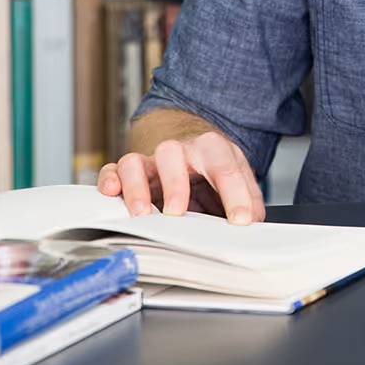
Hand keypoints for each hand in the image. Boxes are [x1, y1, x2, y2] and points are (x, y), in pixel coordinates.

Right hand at [97, 129, 264, 224]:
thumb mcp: (235, 175)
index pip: (225, 168)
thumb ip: (247, 198)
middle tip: (178, 214)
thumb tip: (256, 223)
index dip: (235, 194)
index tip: (241, 220)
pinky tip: (111, 193)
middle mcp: (178, 150)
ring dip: (137, 188)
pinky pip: (112, 170)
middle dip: (175, 184)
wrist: (187, 141)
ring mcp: (150, 160)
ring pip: (136, 162)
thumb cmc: (210, 165)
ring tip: (142, 214)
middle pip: (173, 155)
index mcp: (211, 148)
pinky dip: (109, 180)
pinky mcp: (128, 171)